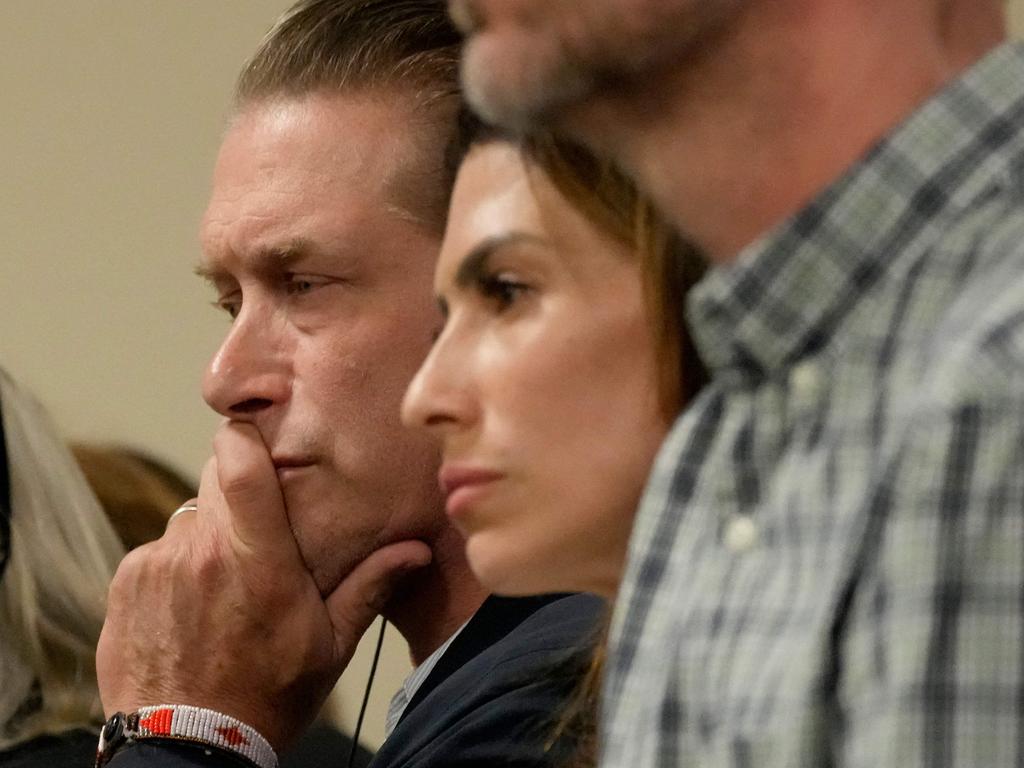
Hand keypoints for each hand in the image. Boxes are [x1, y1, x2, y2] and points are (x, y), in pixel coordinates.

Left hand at [97, 421, 430, 748]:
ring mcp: (157, 564)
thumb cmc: (265, 698)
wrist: (188, 750)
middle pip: (215, 484)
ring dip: (209, 540)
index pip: (239, 464)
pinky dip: (176, 568)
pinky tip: (191, 609)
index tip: (256, 434)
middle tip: (258, 538)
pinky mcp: (126, 583)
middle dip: (239, 496)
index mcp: (258, 560)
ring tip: (224, 590)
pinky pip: (157, 553)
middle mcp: (201, 550)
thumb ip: (369, 587)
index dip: (244, 435)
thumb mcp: (330, 646)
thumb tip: (416, 549)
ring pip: (189, 520)